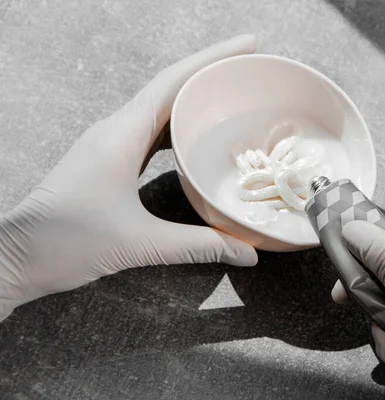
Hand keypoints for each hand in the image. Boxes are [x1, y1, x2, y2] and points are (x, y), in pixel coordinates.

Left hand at [0, 35, 258, 320]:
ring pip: (159, 108)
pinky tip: (195, 136)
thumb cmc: (67, 243)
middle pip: (170, 87)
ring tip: (228, 96)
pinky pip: (150, 131)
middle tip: (248, 68)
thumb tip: (247, 253)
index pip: (173, 83)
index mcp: (121, 135)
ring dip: (193, 97)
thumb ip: (198, 245)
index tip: (248, 45)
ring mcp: (110, 143)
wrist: (17, 256)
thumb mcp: (140, 244)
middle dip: (209, 72)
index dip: (212, 60)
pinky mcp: (108, 159)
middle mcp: (115, 130)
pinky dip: (177, 125)